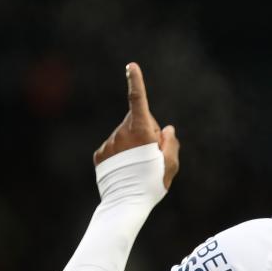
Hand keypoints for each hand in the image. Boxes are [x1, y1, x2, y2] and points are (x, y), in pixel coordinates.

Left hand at [93, 63, 179, 189]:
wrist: (125, 204)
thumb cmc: (152, 183)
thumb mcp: (170, 164)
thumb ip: (171, 142)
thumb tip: (166, 129)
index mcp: (141, 130)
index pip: (138, 100)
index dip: (135, 81)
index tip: (131, 66)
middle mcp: (122, 132)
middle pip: (138, 122)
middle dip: (147, 131)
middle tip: (152, 155)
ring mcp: (109, 143)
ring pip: (126, 136)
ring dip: (134, 145)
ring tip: (137, 167)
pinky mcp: (100, 154)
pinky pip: (114, 147)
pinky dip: (122, 154)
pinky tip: (126, 170)